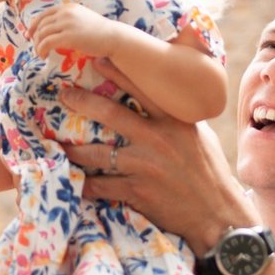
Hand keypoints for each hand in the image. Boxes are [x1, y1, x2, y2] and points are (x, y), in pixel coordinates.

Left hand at [27, 2, 124, 60]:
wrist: (112, 37)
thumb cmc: (100, 31)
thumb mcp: (82, 18)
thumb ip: (69, 19)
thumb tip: (56, 28)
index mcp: (68, 7)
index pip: (44, 14)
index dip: (34, 25)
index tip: (30, 34)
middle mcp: (65, 12)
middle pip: (41, 25)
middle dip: (35, 37)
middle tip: (35, 48)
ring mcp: (66, 24)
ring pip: (41, 34)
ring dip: (37, 45)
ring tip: (40, 54)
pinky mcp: (68, 36)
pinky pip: (47, 43)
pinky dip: (41, 50)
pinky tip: (44, 56)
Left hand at [61, 63, 252, 252]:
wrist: (217, 215)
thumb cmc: (209, 173)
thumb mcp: (201, 137)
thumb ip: (180, 117)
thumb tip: (167, 97)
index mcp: (175, 122)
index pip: (143, 90)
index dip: (117, 73)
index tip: (96, 59)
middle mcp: (158, 140)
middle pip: (111, 114)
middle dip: (82, 102)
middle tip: (63, 94)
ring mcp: (145, 166)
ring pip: (97, 153)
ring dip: (74, 149)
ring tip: (57, 143)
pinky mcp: (136, 191)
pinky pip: (100, 186)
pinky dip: (83, 184)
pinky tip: (70, 181)